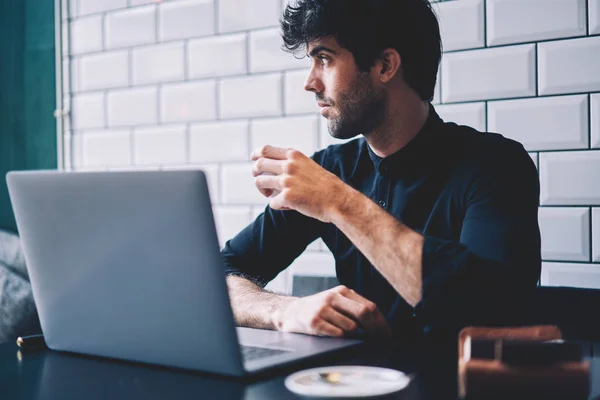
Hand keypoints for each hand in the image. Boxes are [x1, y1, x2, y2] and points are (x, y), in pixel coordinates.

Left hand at [251, 145, 350, 222]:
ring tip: (273, 195)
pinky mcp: (287, 197)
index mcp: (294, 156)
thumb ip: (292, 163)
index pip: (265, 150)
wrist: (338, 200)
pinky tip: (289, 206)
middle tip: (261, 181)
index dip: (256, 155)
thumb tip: (273, 168)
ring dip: (264, 190)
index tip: (254, 160)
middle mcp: (288, 166)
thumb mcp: (308, 165)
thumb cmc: (325, 185)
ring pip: (260, 182)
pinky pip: (272, 202)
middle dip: (256, 173)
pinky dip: (278, 205)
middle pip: (259, 165)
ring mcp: (286, 181)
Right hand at [274, 285, 391, 339]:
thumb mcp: (336, 301)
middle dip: (375, 330)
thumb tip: (379, 324)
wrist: (289, 312)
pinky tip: (331, 334)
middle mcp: (333, 297)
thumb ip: (354, 307)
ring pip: (351, 327)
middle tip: (379, 341)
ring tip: (341, 332)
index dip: (381, 323)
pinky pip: (337, 334)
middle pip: (364, 313)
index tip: (386, 336)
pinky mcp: (314, 322)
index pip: (370, 306)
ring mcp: (323, 309)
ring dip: (352, 334)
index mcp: (342, 291)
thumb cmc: (317, 309)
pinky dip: (339, 337)